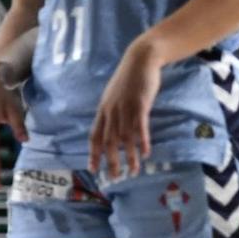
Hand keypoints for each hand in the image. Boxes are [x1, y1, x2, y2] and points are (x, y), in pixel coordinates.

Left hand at [91, 37, 160, 179]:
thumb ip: (112, 112)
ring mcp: (125, 108)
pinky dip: (142, 141)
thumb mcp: (115, 97)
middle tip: (113, 177)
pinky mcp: (140, 104)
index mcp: (103, 111)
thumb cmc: (129, 80)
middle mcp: (111, 111)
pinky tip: (145, 153)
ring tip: (133, 171)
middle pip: (108, 141)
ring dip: (129, 156)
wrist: (140, 60)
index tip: (92, 169)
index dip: (93, 153)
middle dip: (110, 161)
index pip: (94, 136)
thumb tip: (112, 129)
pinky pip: (140, 126)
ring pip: (124, 137)